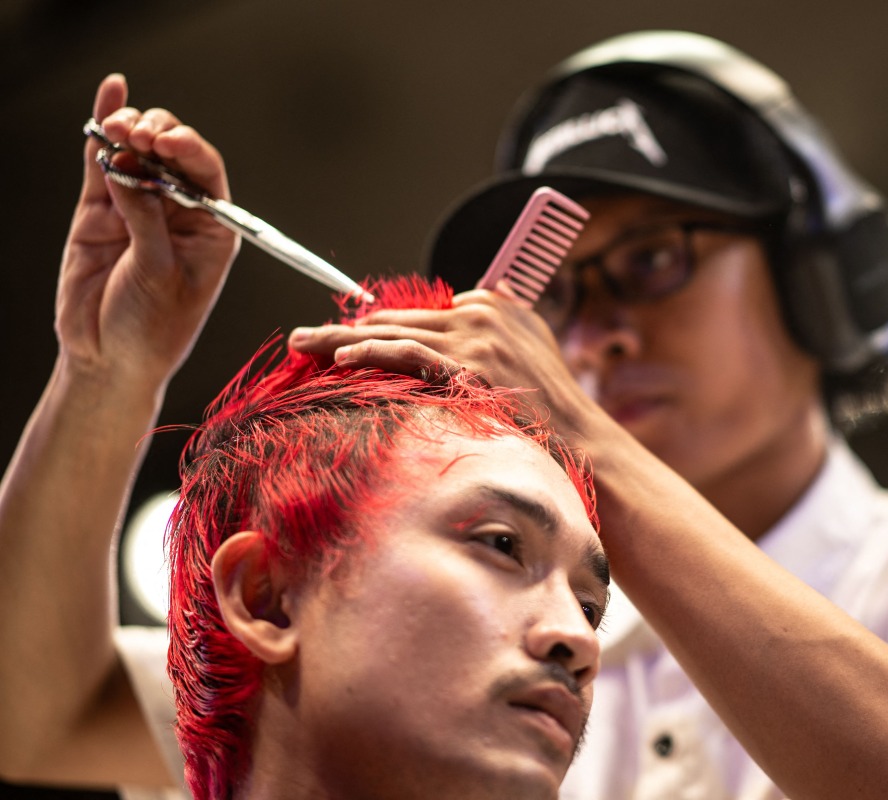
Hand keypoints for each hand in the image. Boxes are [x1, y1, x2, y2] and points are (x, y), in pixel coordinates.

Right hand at [57, 74, 238, 391]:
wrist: (107, 359)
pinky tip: (113, 91)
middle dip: (158, 135)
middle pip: (174, 154)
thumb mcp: (158, 275)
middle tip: (139, 138)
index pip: (207, 174)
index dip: (189, 150)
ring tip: (118, 131)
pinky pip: (103, 162)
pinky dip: (106, 126)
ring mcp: (140, 207)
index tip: (168, 143)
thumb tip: (125, 167)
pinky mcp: (101, 210)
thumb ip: (145, 221)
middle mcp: (181, 212)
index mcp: (213, 230)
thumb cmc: (150, 329)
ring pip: (138, 152)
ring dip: (130, 130)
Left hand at [289, 288, 594, 428]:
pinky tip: (340, 360)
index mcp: (495, 303)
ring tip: (305, 344)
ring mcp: (476, 337)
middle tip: (307, 336)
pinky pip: (406, 353)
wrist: (579, 442)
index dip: (379, 325)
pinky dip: (370, 353)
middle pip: (399, 316)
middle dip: (350, 327)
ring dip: (342, 337)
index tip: (346, 337)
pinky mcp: (469, 364)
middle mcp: (483, 311)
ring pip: (393, 330)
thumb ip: (502, 325)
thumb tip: (483, 300)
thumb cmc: (552, 408)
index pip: (420, 311)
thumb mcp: (532, 350)